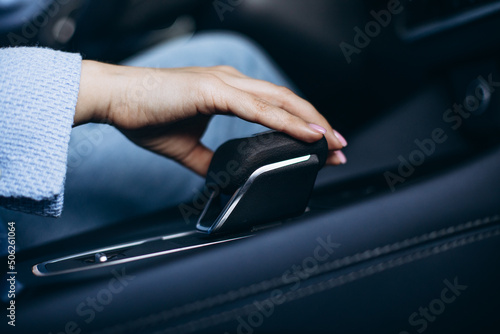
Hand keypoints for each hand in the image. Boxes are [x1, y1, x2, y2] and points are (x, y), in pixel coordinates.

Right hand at [75, 60, 347, 175]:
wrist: (114, 98)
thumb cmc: (145, 114)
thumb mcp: (186, 147)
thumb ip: (209, 161)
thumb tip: (224, 176)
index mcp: (227, 92)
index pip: (275, 107)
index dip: (300, 125)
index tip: (320, 146)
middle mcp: (231, 83)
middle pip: (287, 101)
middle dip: (317, 124)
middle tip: (340, 146)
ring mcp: (224, 84)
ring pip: (280, 101)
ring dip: (310, 122)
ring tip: (333, 141)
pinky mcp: (213, 91)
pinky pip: (258, 108)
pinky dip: (285, 121)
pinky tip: (306, 133)